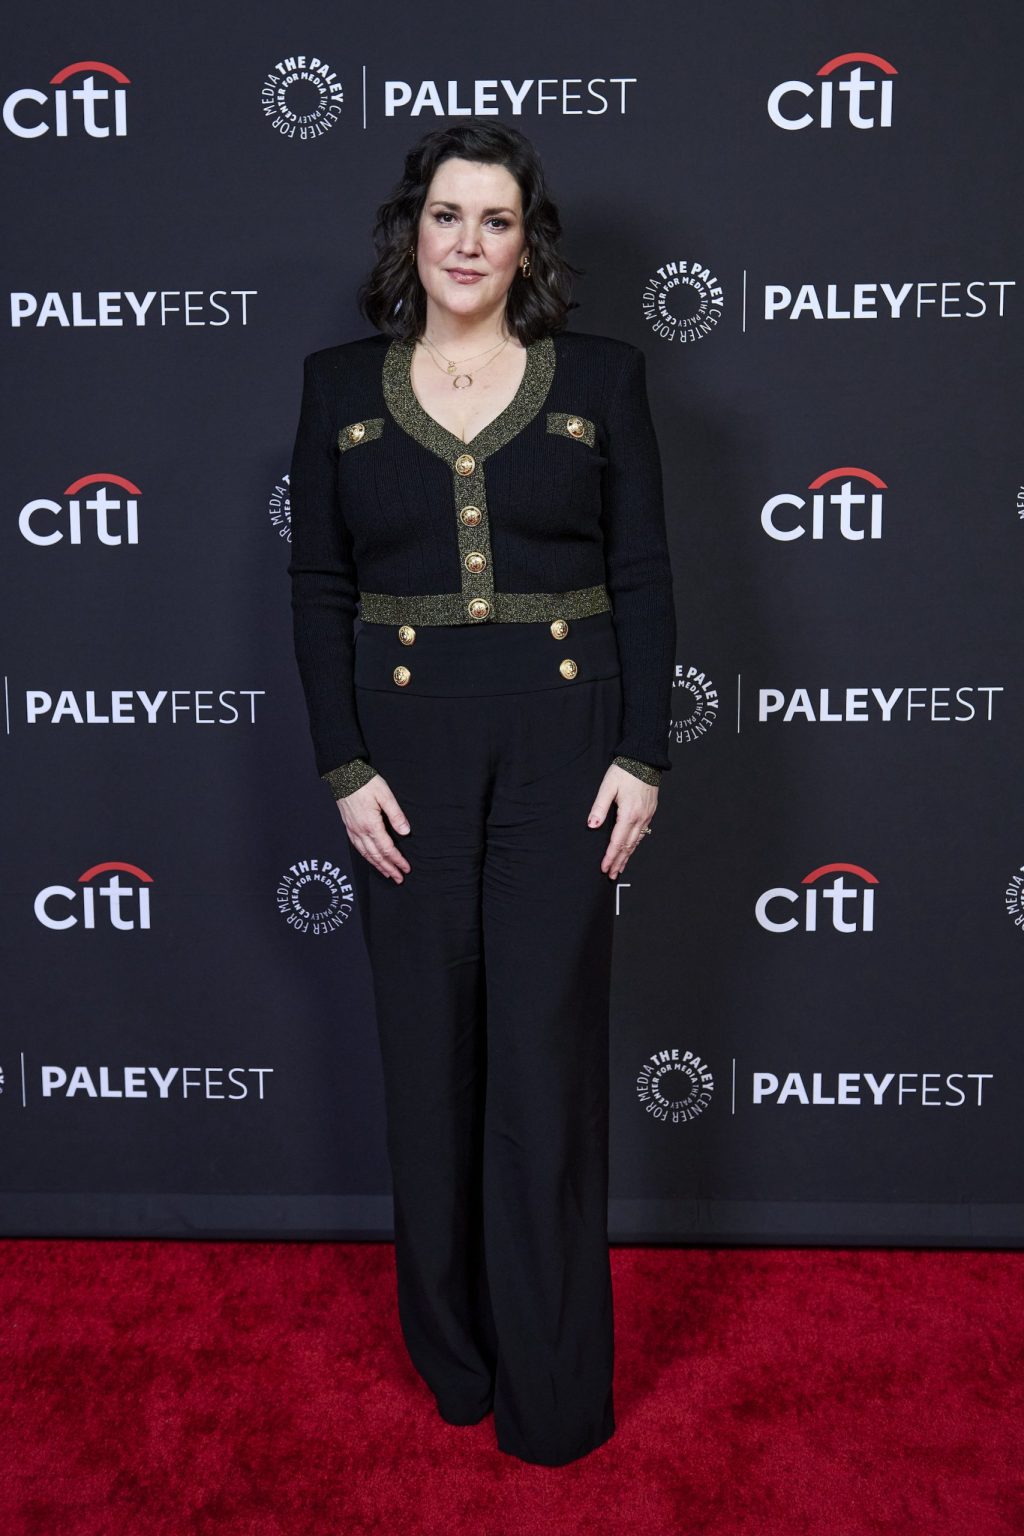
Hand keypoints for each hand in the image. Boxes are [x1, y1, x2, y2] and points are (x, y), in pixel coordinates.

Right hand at [336, 774, 411, 882]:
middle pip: (376, 856)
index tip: (406, 868)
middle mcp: (360, 830)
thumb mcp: (385, 795)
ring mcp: (353, 830)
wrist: (342, 774)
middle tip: (399, 878)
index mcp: (371, 824)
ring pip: (366, 854)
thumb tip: (406, 832)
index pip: (387, 848)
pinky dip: (366, 857)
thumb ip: (396, 815)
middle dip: (389, 869)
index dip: (397, 860)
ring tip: (387, 874)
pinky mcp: (348, 826)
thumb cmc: (364, 782)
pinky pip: (358, 847)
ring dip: (378, 866)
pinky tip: (370, 859)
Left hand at [588, 763, 656, 879]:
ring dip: (627, 856)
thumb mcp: (607, 787)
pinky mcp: (649, 812)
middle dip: (619, 862)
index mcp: (629, 814)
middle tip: (611, 875)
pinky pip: (642, 834)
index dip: (610, 857)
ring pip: (636, 842)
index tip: (604, 868)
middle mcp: (640, 818)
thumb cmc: (625, 771)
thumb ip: (599, 807)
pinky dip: (635, 845)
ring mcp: (647, 816)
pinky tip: (630, 849)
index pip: (618, 842)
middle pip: (628, 846)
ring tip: (619, 867)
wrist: (644, 759)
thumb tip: (592, 826)